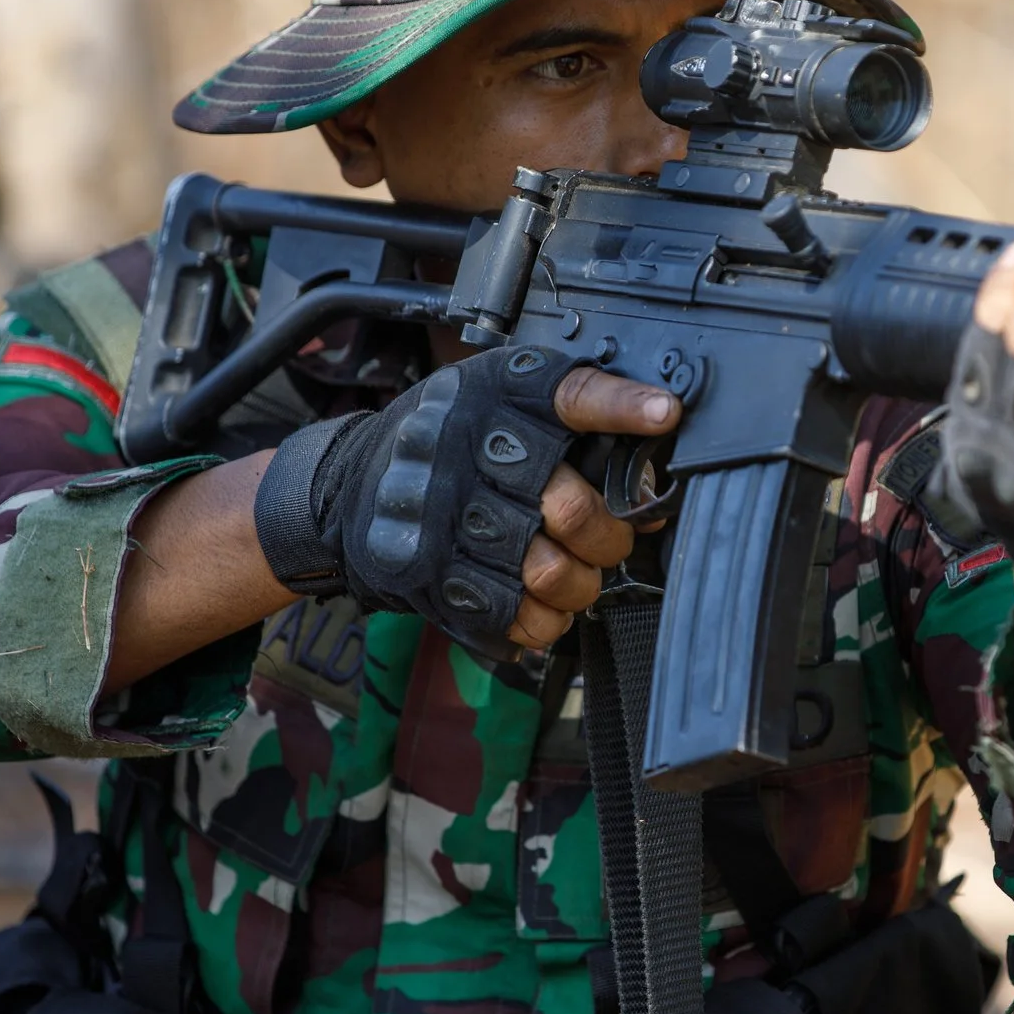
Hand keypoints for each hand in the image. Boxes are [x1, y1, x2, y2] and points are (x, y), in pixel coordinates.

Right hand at [252, 347, 677, 655]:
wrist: (348, 485)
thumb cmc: (452, 440)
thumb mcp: (503, 398)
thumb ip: (578, 428)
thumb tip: (652, 487)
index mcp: (498, 396)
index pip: (571, 394)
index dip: (621, 406)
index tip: (665, 413)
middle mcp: (469, 451)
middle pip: (574, 509)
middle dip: (611, 535)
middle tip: (611, 537)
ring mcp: (446, 519)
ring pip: (551, 573)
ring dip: (581, 583)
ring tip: (577, 573)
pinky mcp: (432, 575)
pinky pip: (518, 617)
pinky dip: (546, 619)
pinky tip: (542, 601)